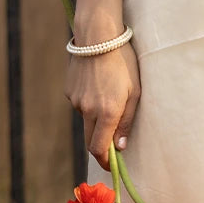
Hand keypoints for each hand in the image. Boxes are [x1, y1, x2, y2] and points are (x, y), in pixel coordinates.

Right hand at [65, 41, 140, 172]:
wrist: (97, 36)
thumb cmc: (124, 62)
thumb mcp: (135, 92)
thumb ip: (127, 122)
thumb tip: (120, 147)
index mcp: (107, 112)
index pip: (99, 149)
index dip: (106, 162)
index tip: (112, 166)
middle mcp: (88, 110)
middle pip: (89, 141)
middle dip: (100, 148)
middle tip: (112, 148)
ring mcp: (75, 101)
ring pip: (86, 121)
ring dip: (96, 121)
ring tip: (109, 99)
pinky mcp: (69, 91)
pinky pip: (80, 105)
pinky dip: (89, 104)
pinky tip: (97, 86)